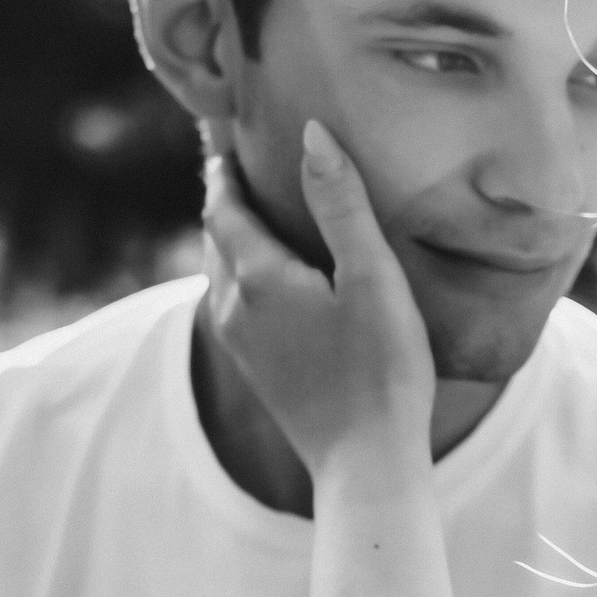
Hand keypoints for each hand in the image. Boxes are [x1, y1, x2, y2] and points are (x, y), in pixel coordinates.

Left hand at [200, 121, 434, 474]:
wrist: (367, 462)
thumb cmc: (381, 370)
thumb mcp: (373, 277)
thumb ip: (341, 204)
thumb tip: (311, 134)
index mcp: (258, 278)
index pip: (224, 207)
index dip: (223, 171)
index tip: (224, 138)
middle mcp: (234, 309)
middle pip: (215, 238)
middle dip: (224, 201)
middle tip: (237, 165)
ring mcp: (241, 344)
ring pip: (220, 274)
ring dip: (230, 238)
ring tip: (253, 213)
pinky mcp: (258, 371)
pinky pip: (233, 304)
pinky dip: (241, 273)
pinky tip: (271, 279)